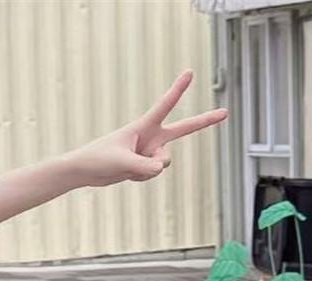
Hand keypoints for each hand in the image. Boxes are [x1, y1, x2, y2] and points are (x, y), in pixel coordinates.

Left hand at [64, 70, 227, 186]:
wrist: (86, 171)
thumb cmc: (99, 159)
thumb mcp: (123, 163)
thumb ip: (144, 166)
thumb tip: (161, 168)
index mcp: (144, 126)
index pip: (165, 105)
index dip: (178, 90)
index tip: (190, 73)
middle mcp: (151, 137)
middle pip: (183, 130)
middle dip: (205, 121)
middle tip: (225, 112)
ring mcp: (150, 152)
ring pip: (163, 164)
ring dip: (147, 170)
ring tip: (128, 167)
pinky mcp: (145, 165)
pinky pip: (152, 174)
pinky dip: (141, 178)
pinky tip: (127, 173)